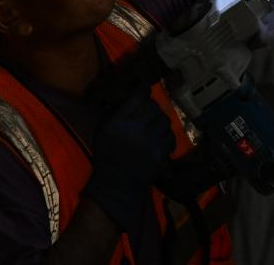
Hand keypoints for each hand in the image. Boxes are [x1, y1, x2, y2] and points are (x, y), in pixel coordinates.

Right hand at [83, 88, 174, 230]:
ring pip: (164, 120)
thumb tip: (130, 95)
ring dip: (160, 120)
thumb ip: (114, 111)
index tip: (145, 91)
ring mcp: (151, 141)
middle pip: (154, 107)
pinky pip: (171, 136)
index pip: (139, 96)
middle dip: (152, 107)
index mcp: (119, 121)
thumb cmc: (107, 154)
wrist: (117, 183)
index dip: (144, 91)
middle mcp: (136, 128)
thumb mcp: (102, 129)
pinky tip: (159, 138)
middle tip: (149, 111)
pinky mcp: (161, 153)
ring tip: (155, 125)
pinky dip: (167, 135)